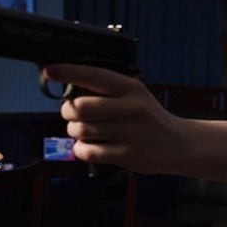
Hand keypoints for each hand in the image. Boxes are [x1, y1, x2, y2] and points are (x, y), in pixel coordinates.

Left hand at [44, 64, 179, 171]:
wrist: (177, 144)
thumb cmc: (148, 118)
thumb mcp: (135, 95)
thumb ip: (107, 92)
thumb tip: (68, 94)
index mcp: (131, 88)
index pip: (94, 75)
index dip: (68, 72)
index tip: (49, 71)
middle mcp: (131, 108)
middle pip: (80, 107)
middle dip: (68, 111)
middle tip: (71, 114)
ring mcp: (130, 133)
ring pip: (82, 130)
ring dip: (73, 131)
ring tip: (81, 131)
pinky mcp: (127, 155)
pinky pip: (89, 151)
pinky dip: (80, 149)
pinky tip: (87, 146)